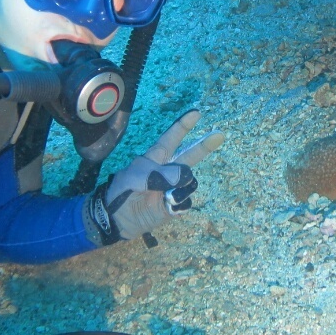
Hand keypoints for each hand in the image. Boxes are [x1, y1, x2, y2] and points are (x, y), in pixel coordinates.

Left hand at [86, 110, 223, 243]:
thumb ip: (157, 175)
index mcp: (155, 159)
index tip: (196, 113)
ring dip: (181, 188)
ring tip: (166, 196)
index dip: (183, 126)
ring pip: (190, 183)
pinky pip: (186, 202)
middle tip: (219, 134)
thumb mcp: (132, 179)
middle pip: (190, 156)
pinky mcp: (174, 206)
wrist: (116, 221)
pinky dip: (179, 204)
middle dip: (204, 146)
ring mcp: (173, 188)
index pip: (171, 139)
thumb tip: (184, 177)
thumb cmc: (121, 193)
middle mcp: (167, 171)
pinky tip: (168, 206)